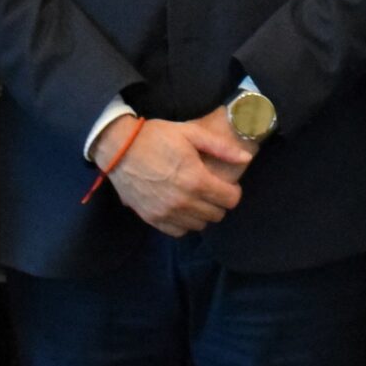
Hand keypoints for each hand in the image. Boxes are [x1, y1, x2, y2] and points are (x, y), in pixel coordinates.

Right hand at [104, 115, 255, 235]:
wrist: (119, 149)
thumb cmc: (157, 137)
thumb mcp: (191, 133)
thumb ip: (221, 148)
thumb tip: (247, 158)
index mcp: (196, 179)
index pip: (230, 200)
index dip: (233, 192)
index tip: (227, 184)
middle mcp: (183, 201)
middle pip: (217, 214)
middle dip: (219, 202)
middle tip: (211, 189)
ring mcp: (166, 212)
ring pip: (199, 225)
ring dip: (202, 213)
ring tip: (196, 198)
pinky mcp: (152, 218)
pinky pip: (178, 231)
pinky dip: (184, 223)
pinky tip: (182, 208)